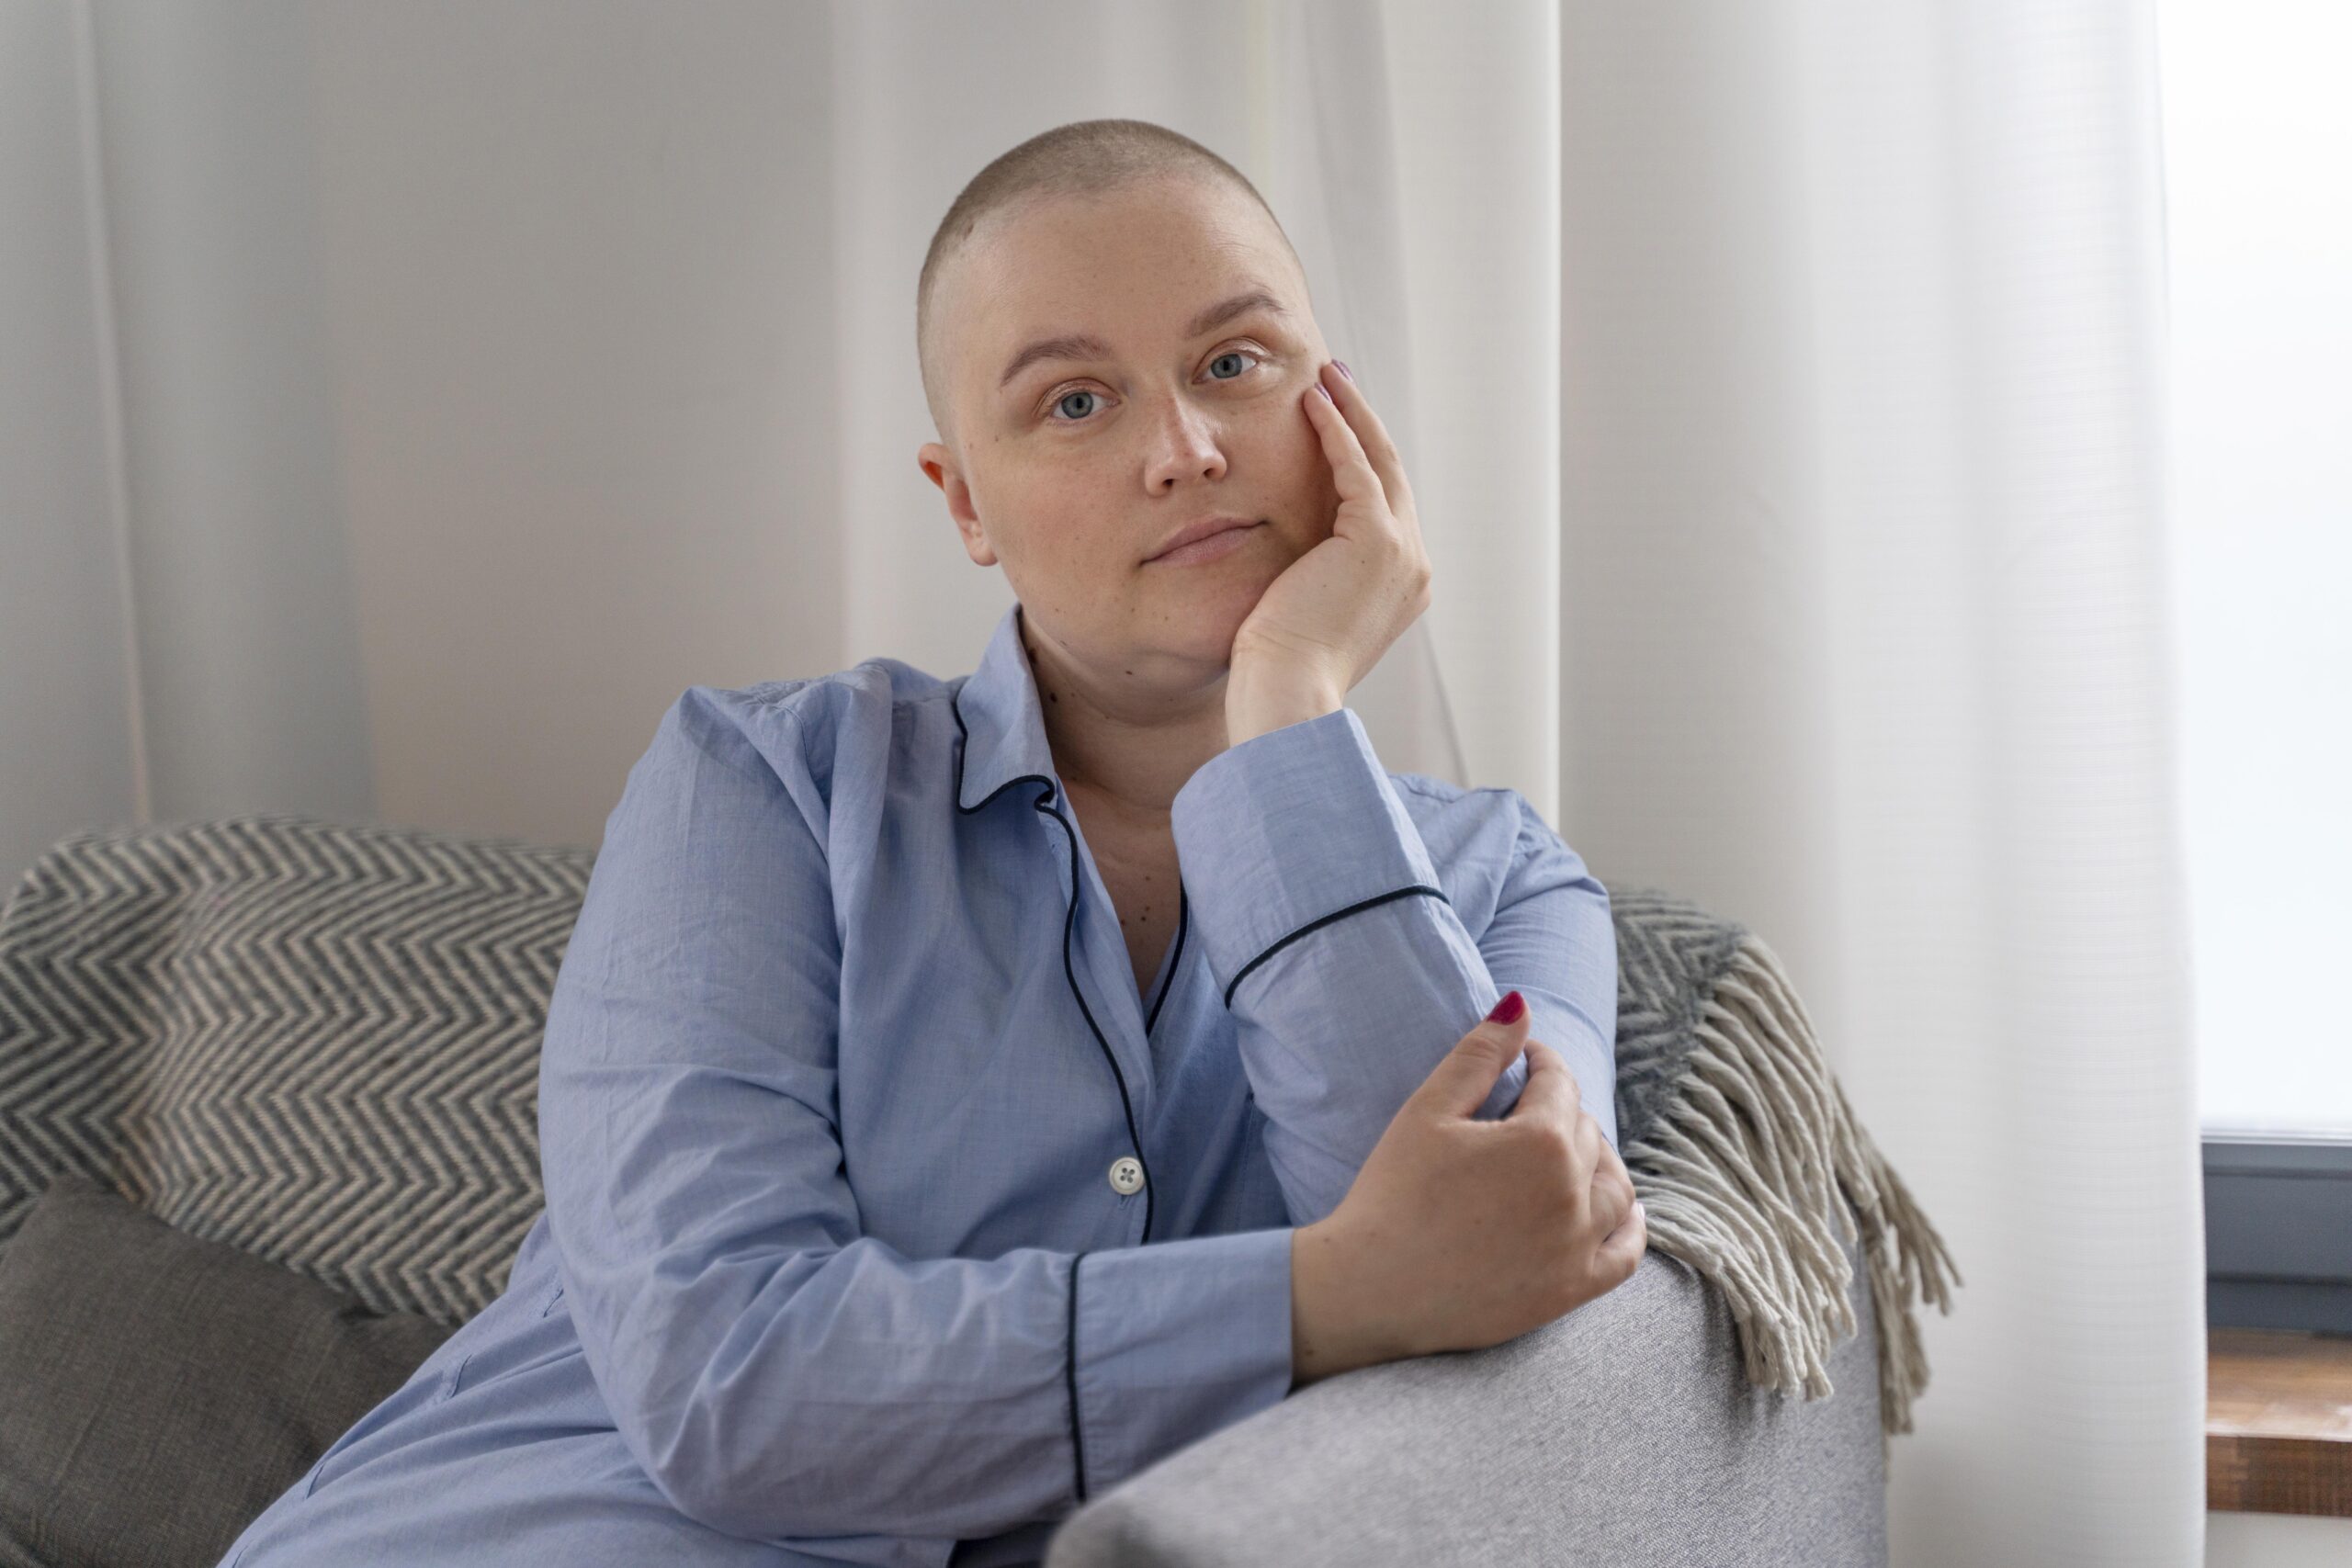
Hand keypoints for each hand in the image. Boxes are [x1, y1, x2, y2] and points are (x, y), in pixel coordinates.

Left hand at [1227, 361, 1433, 740]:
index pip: (1384, 505)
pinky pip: (1356, 468)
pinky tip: (1312, 403)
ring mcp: (1402, 552)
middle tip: (1337, 381)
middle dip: (1364, 422)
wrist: (1287, 694)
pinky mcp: (1376, 541)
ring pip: (1379, 462)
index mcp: (1402, 586)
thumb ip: (1314, 575)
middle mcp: (1414, 566)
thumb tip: (1291, 556)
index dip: (1363, 456)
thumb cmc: (1279, 669)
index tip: (1337, 420)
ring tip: (1326, 377)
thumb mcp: (1304, 612)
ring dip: (1352, 413)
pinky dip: (1336, 430)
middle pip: (1391, 474)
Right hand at [1289, 999, 1645, 1386]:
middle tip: (1524, 1112)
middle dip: (1560, 1111)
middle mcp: (1572, 1192)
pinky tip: (1622, 1211)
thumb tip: (1520, 1005)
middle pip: (1587, 1132)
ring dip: (1598, 1161)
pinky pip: (1626, 1254)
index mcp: (1539, 1141)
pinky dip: (1631, 1227)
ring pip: (1615, 1187)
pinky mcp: (1572, 1290)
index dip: (1540, 1063)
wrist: (1369, 1289)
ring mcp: (1578, 1246)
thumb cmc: (1390, 1194)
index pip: (1559, 1083)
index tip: (1522, 1061)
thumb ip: (1480, 1054)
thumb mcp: (1427, 1110)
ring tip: (1568, 1154)